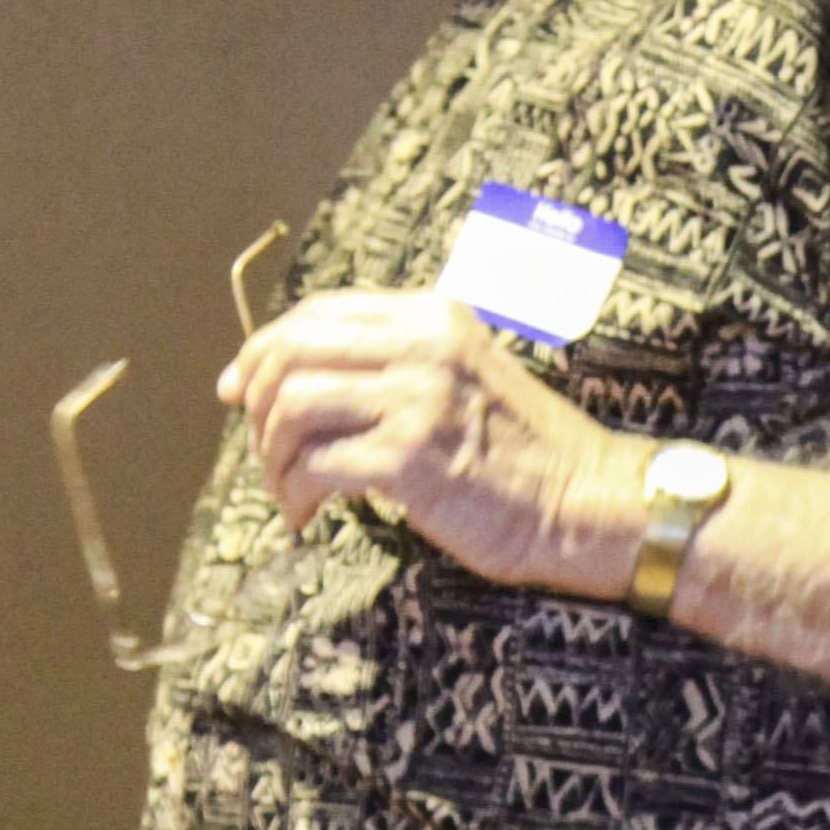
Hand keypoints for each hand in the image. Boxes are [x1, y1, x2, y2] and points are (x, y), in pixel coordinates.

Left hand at [219, 289, 636, 593]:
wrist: (590, 505)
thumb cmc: (530, 456)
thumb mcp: (468, 377)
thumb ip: (402, 365)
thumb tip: (310, 382)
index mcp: (431, 318)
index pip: (318, 313)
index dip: (263, 348)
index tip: (239, 388)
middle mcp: (420, 347)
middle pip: (291, 352)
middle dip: (257, 403)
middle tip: (260, 449)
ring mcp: (416, 401)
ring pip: (292, 406)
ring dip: (271, 455)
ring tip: (286, 490)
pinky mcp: (410, 460)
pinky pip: (316, 466)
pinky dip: (295, 494)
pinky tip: (304, 516)